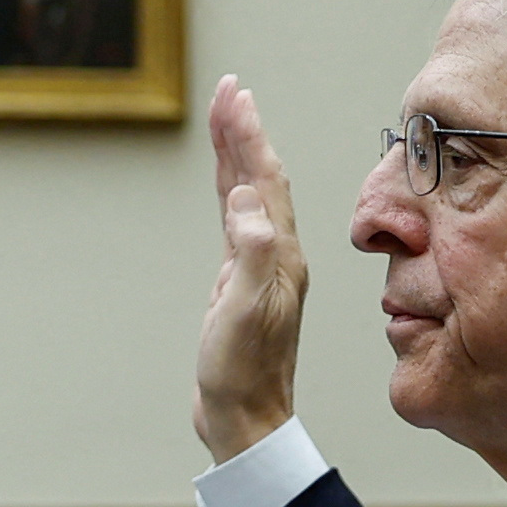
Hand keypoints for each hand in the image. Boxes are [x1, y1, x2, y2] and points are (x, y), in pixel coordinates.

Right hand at [192, 75, 306, 461]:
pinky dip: (228, 190)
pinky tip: (224, 181)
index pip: (265, 181)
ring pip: (247, 195)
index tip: (235, 94)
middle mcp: (277, 254)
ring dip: (235, 155)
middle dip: (242, 132)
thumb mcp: (244, 312)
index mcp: (281, 256)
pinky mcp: (243, 282)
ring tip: (225, 117)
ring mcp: (261, 267)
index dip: (248, 136)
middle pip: (259, 178)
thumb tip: (244, 202)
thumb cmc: (242, 373)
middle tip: (229, 89)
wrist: (245, 417)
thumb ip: (250, 255)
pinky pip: (236, 221)